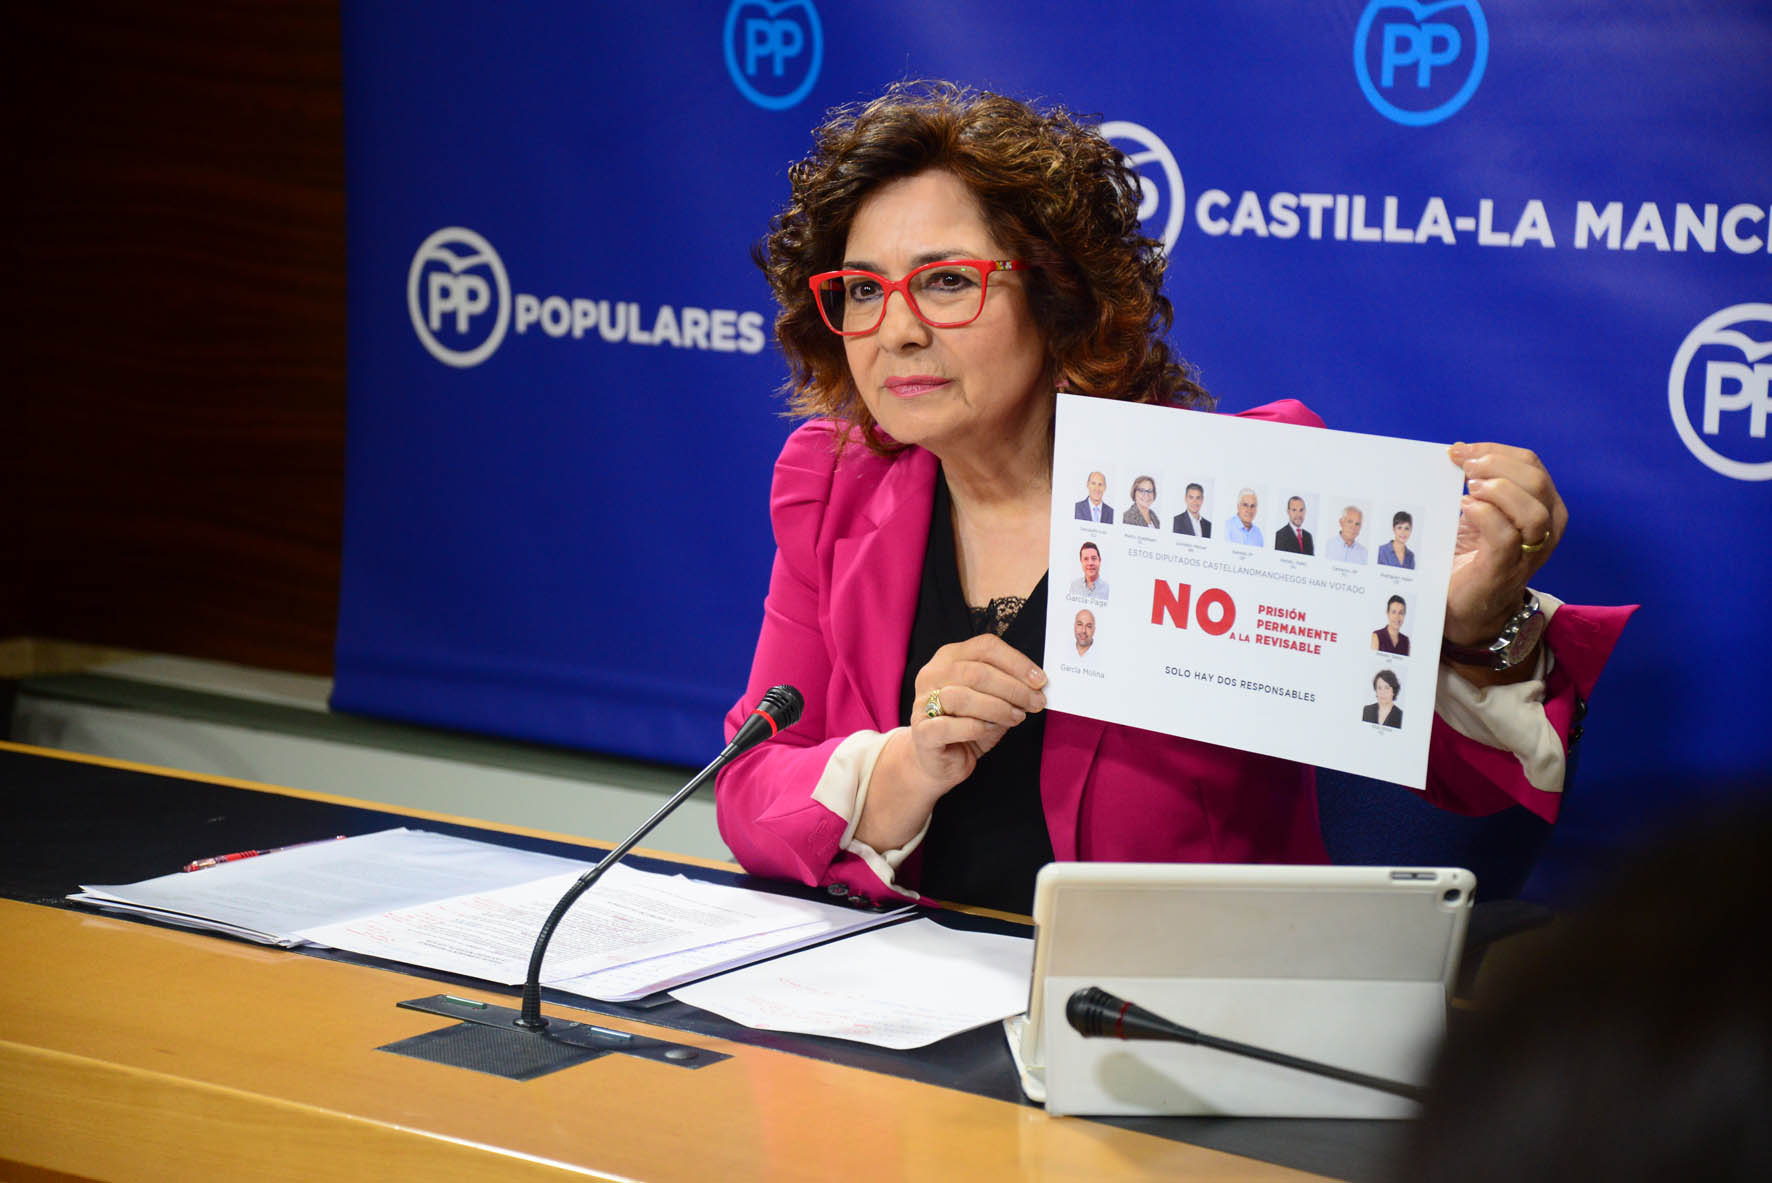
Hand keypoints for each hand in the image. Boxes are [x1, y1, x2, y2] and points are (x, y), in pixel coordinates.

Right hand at [905, 633, 1046, 789]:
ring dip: (998, 708)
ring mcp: (923, 702)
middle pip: (977, 672)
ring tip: (1016, 718)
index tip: (1039, 680)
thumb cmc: (967, 726)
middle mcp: (932, 674)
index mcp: (950, 657)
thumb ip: (1007, 687)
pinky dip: (976, 727)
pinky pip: (949, 725)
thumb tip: (1035, 685)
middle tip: (1035, 703)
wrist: (939, 762)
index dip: (1016, 662)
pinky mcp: (922, 732)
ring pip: (962, 696)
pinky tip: (989, 730)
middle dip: (1013, 689)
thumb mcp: (991, 700)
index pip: (985, 646)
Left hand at [1444, 442, 1567, 647]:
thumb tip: (1460, 450)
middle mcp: (1547, 529)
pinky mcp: (1504, 570)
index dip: (1494, 451)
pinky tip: (1464, 509)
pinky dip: (1485, 516)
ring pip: (1533, 511)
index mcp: (1544, 506)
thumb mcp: (1481, 511)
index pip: (1530, 464)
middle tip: (1464, 470)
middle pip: (1535, 481)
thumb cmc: (1474, 554)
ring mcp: (1529, 552)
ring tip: (1468, 492)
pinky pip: (1506, 536)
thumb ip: (1480, 483)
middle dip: (1495, 466)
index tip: (1459, 451)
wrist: (1466, 605)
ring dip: (1496, 491)